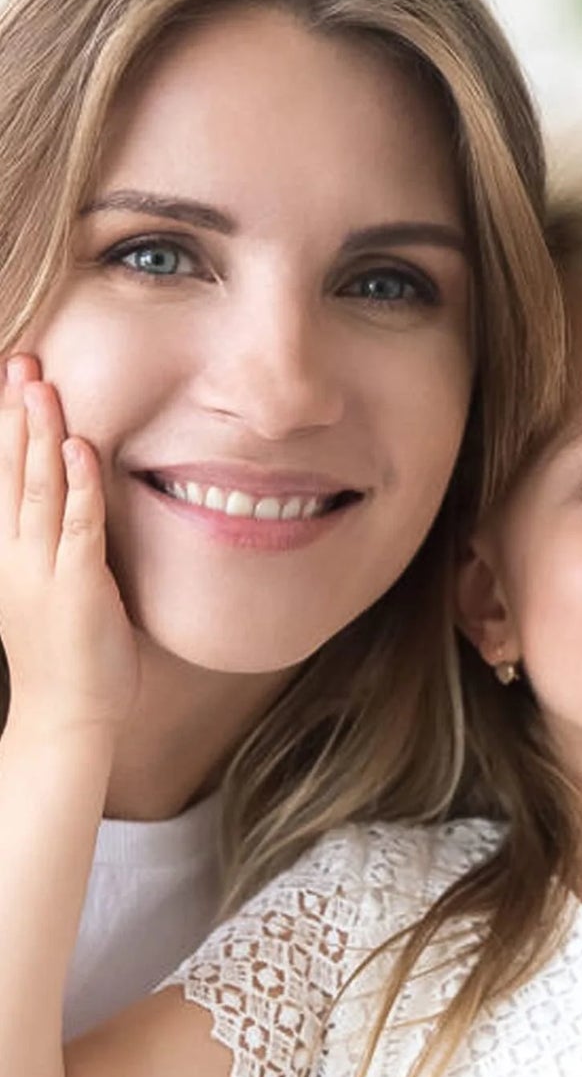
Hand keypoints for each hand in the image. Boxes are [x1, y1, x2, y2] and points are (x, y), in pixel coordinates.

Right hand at [0, 355, 137, 738]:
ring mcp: (43, 568)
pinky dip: (79, 483)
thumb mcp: (51, 590)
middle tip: (22, 360)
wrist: (69, 716)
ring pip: (38, 486)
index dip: (6, 426)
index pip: (1, 476)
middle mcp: (14, 554)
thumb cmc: (69, 655)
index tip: (12, 380)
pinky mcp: (78, 583)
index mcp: (5, 553)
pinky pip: (78, 523)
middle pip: (10, 469)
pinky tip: (79, 447)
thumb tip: (73, 503)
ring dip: (40, 434)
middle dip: (15, 412)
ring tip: (42, 385)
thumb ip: (58, 546)